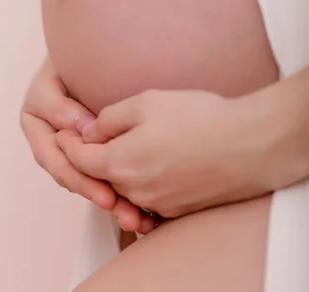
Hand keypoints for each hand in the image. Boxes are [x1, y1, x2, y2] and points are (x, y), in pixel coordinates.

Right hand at [20, 57, 154, 232]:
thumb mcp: (55, 76)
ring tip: (135, 216)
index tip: (105, 192)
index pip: (54, 157)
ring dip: (110, 198)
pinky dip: (120, 187)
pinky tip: (140, 205)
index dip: (79, 177)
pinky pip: (102, 169)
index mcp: (35, 120)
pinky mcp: (91, 144)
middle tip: (120, 208)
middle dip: (96, 193)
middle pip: (70, 174)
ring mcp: (70, 143)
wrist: (87, 49)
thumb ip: (60, 104)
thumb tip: (81, 130)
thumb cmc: (70, 56)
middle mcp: (50, 136)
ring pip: (87, 176)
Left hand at [56, 88, 269, 218]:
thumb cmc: (198, 118)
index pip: (78, 158)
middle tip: (88, 136)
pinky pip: (146, 198)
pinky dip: (139, 182)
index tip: (64, 130)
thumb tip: (89, 132)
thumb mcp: (146, 103)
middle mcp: (134, 191)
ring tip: (120, 145)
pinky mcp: (177, 209)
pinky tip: (148, 161)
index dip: (67, 142)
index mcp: (120, 163)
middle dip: (89, 157)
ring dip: (115, 169)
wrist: (248, 145)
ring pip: (122, 188)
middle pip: (99, 176)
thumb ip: (109, 118)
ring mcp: (157, 204)